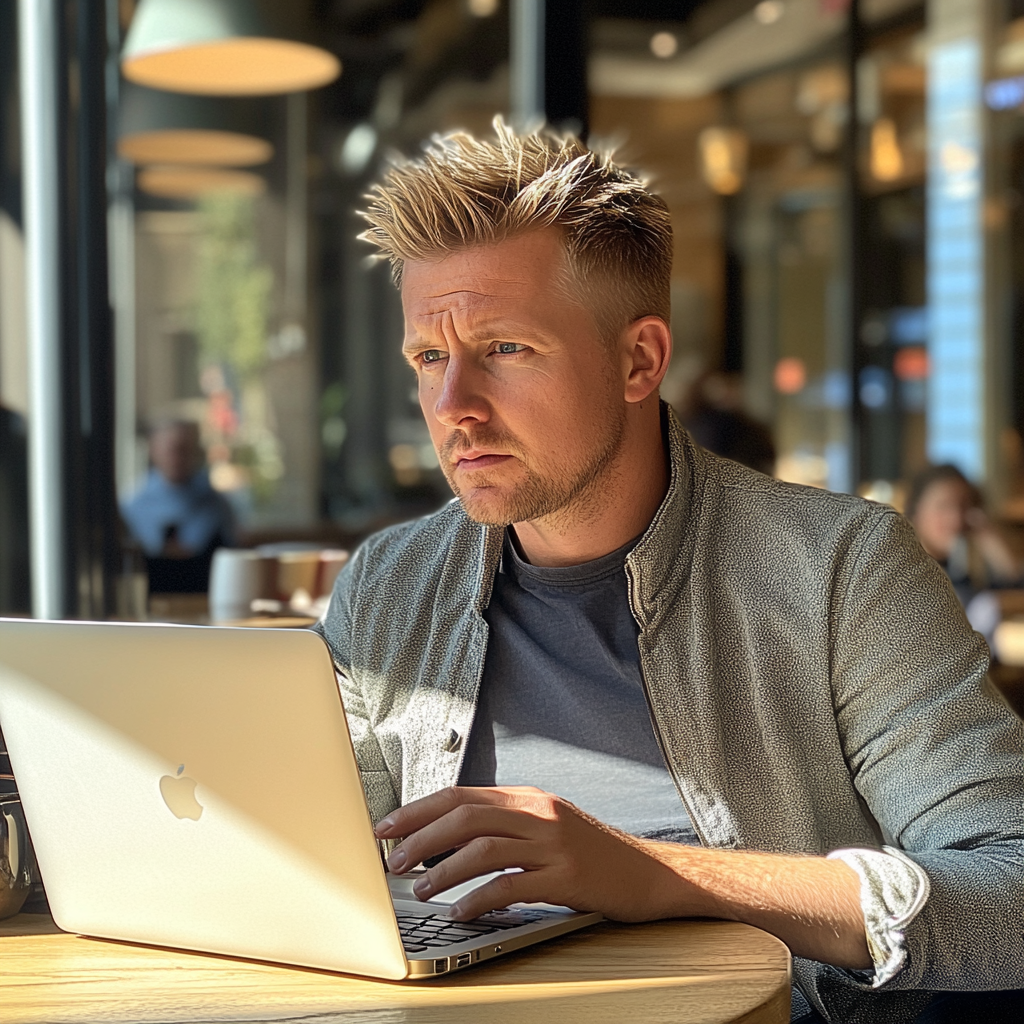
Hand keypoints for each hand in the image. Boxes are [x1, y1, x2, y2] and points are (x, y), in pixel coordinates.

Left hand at [373, 786, 702, 921]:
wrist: (649, 873)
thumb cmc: (593, 853)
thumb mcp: (548, 825)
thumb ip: (506, 823)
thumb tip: (446, 838)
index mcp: (530, 798)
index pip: (462, 795)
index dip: (419, 810)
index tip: (388, 827)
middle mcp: (540, 813)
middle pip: (466, 815)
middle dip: (422, 837)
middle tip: (394, 860)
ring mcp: (555, 844)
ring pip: (484, 847)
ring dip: (444, 870)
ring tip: (421, 890)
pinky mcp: (568, 877)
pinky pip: (513, 885)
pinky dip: (479, 899)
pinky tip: (461, 912)